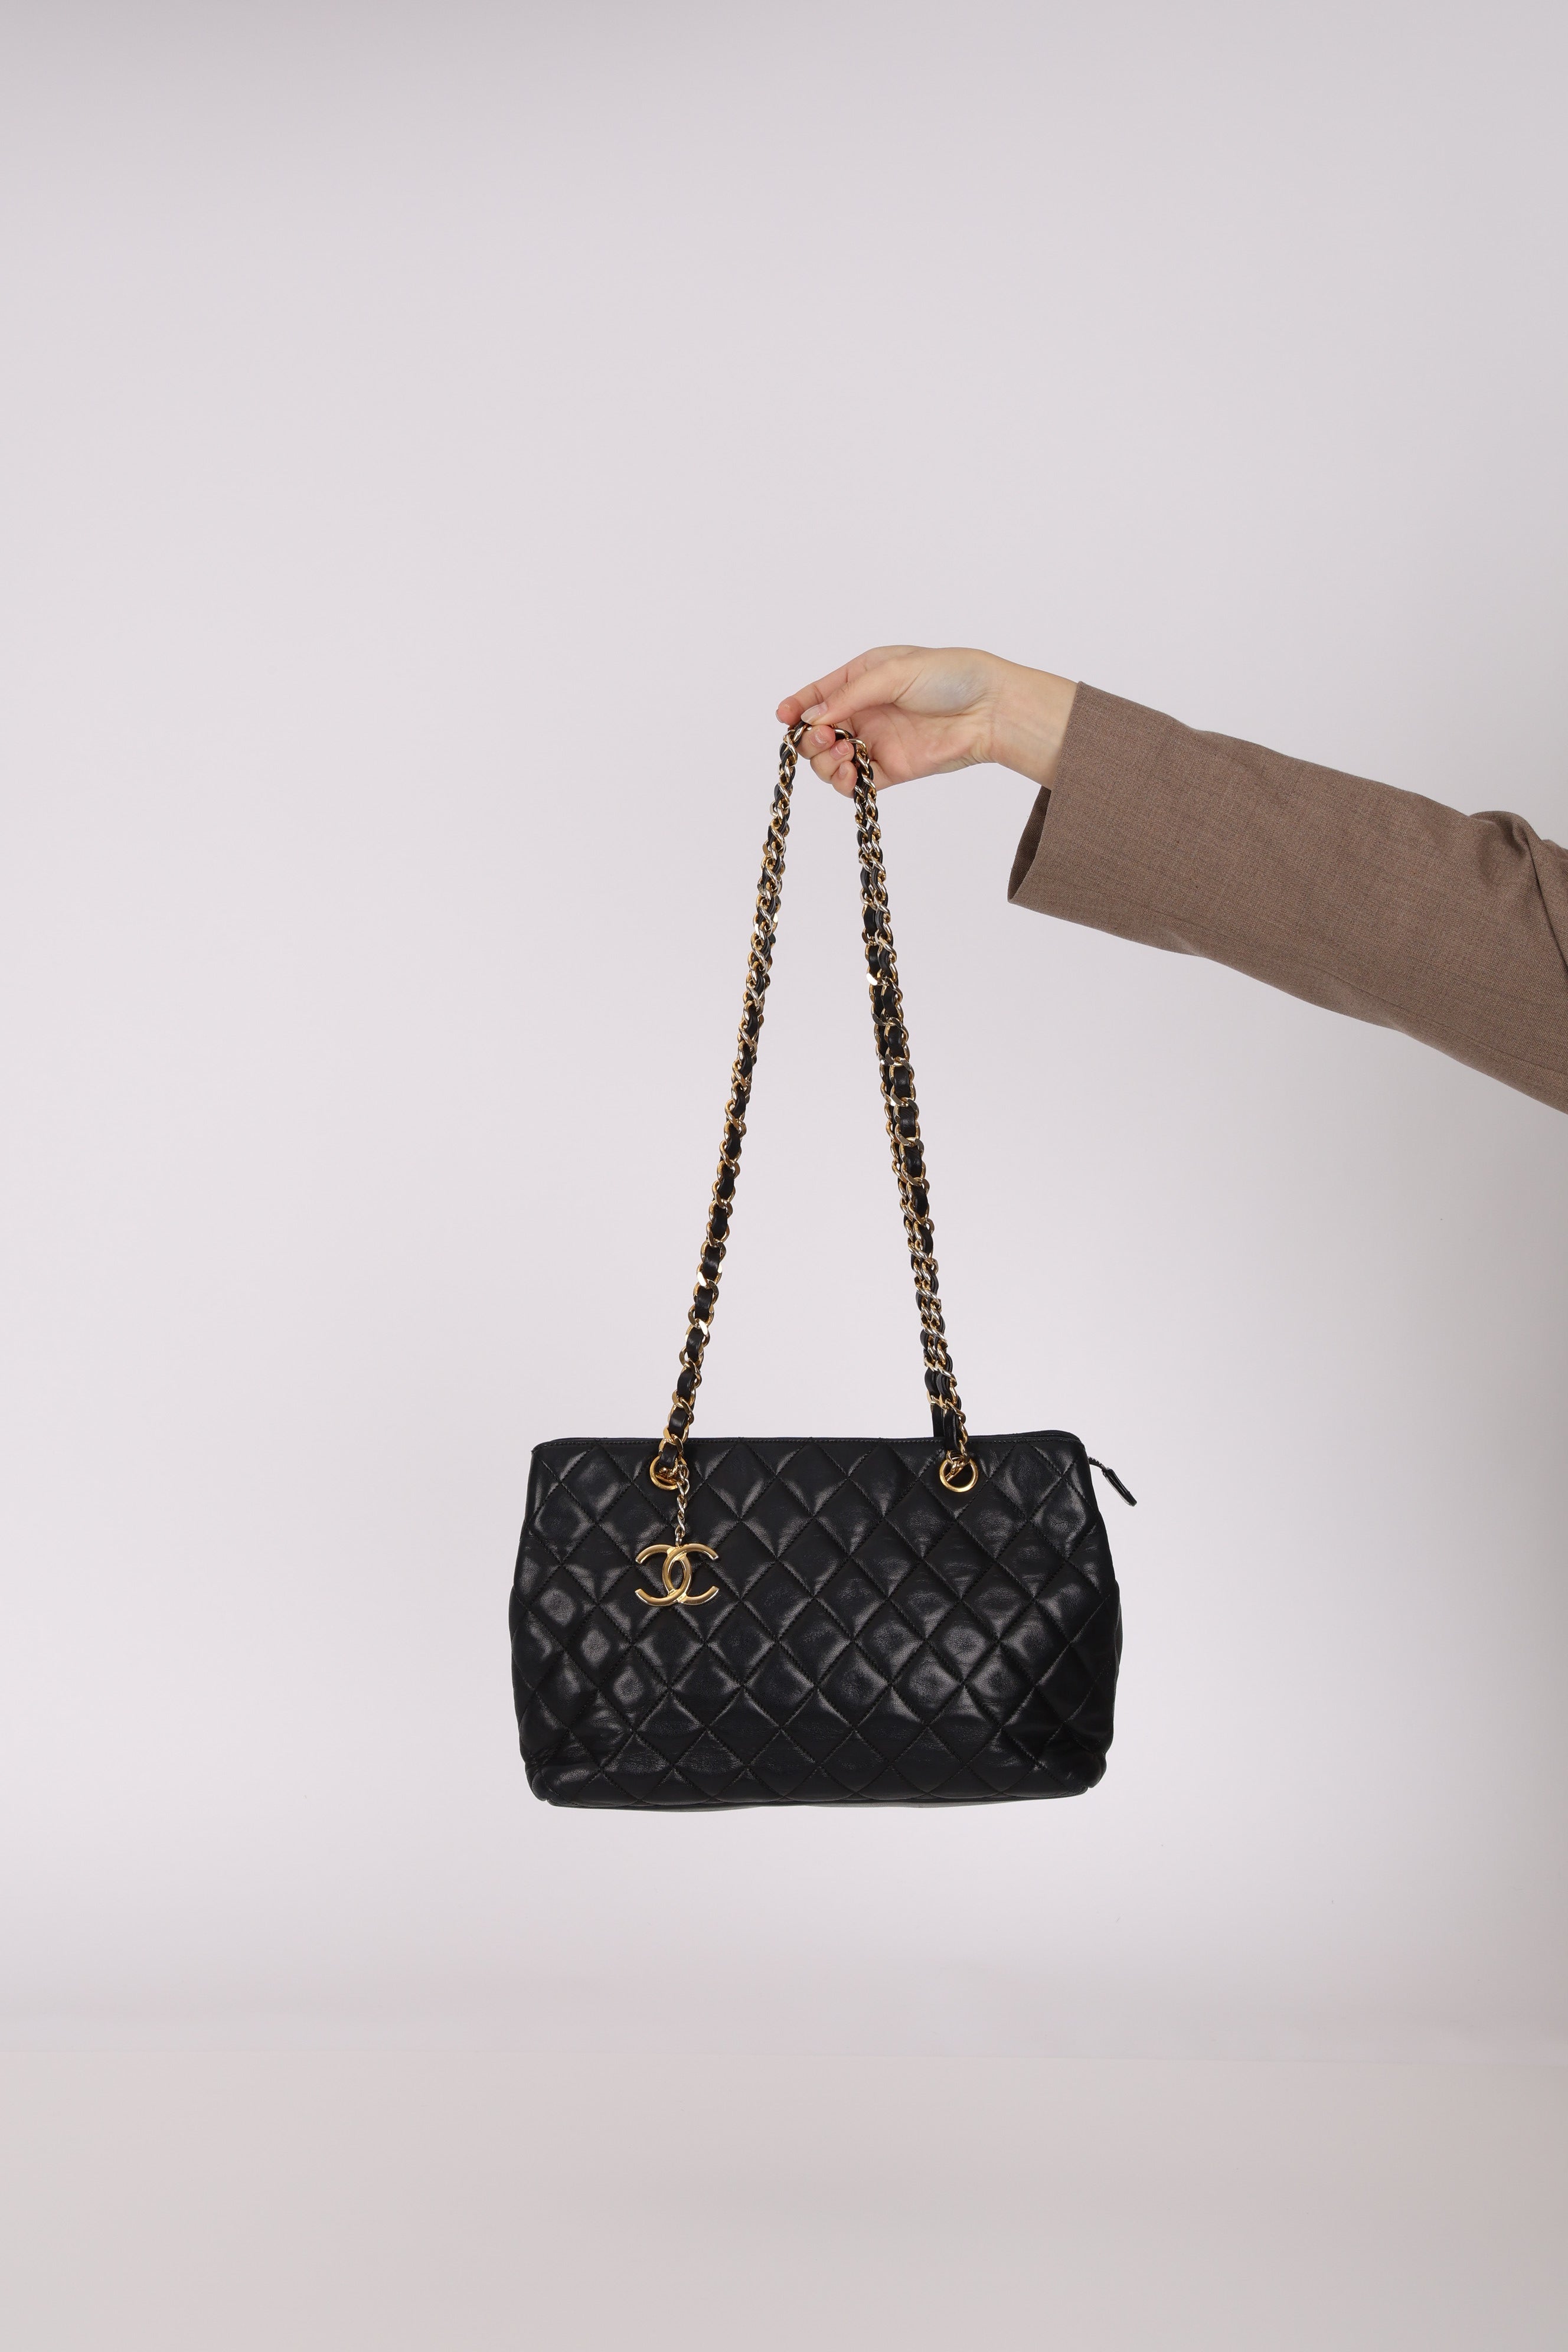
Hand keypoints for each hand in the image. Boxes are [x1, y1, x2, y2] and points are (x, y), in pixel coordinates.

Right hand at [775, 646, 1076, 797]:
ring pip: (828, 761)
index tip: (783, 717)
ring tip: (841, 753)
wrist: (989, 710)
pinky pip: (853, 783)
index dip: (796, 706)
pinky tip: (849, 772)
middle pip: (815, 733)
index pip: (817, 695)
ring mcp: (875, 743)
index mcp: (861, 679)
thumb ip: (847, 695)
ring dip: (823, 760)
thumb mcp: (891, 671)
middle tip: (825, 737)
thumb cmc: (949, 676)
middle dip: (809, 738)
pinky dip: (842, 782)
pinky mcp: (889, 770)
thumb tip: (810, 718)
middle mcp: (864, 712)